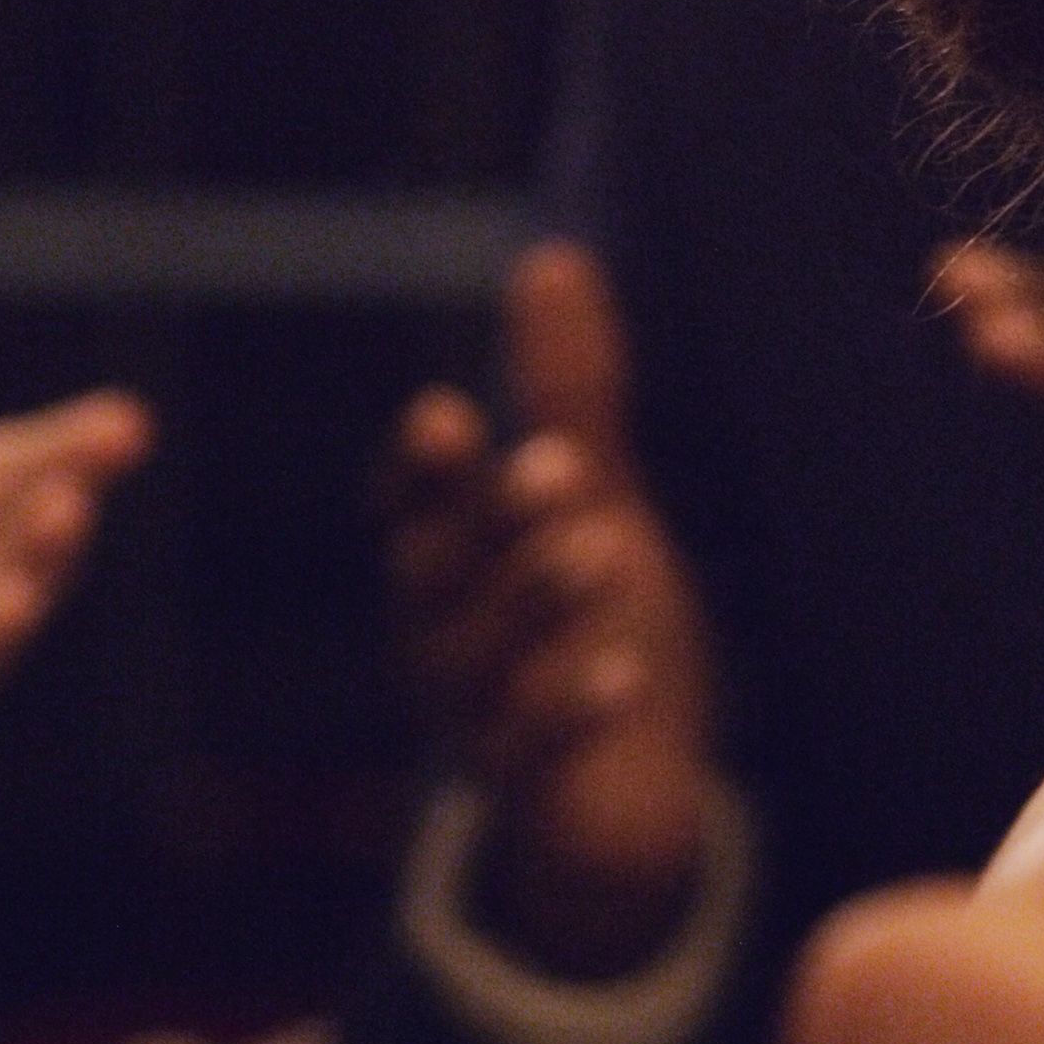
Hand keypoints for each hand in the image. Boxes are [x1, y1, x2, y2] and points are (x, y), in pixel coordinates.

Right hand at [384, 240, 724, 979]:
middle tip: (554, 466)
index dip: (424, 469)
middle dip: (490, 519)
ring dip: (536, 599)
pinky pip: (536, 749)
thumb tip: (551, 257)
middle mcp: (445, 631)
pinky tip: (622, 675)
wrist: (625, 787)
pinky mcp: (530, 784)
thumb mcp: (589, 497)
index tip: (443, 416)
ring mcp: (479, 712)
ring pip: (489, 656)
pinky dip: (572, 710)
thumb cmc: (593, 620)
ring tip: (602, 546)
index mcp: (452, 558)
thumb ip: (566, 391)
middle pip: (446, 573)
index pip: (418, 506)